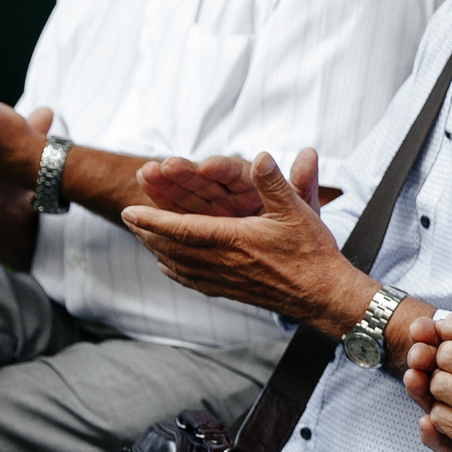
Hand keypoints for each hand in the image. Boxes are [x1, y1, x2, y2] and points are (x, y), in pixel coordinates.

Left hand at [118, 151, 370, 328]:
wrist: (323, 295)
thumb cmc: (311, 252)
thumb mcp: (298, 210)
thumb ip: (275, 182)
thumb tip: (261, 156)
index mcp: (233, 240)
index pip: (181, 228)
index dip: (152, 219)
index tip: (128, 210)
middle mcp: (222, 262)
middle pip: (171, 248)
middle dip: (147, 232)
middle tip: (129, 219)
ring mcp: (224, 280)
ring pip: (178, 265)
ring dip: (156, 249)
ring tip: (142, 237)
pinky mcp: (231, 291)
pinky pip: (192, 281)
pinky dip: (174, 270)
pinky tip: (168, 266)